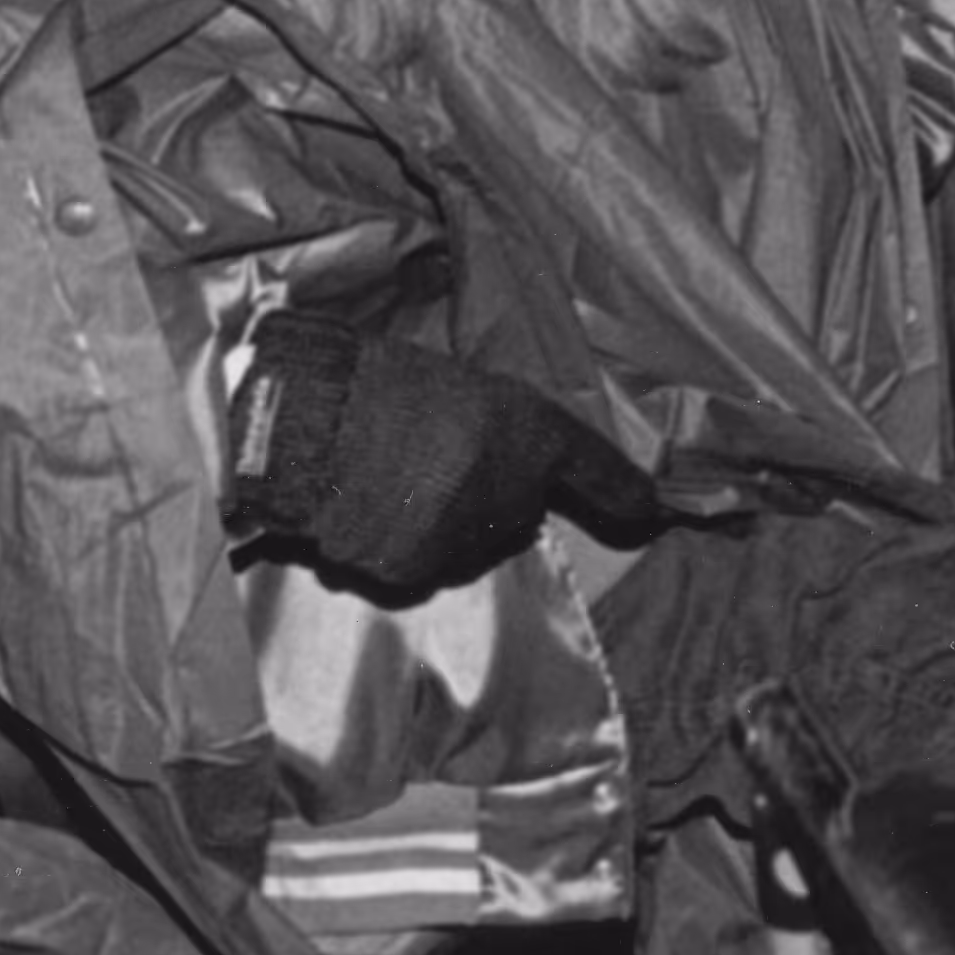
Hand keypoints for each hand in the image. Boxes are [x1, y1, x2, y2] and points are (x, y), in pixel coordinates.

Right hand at [227, 314, 664, 591]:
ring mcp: (466, 537)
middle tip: (428, 456)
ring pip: (464, 546)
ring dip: (437, 524)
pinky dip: (390, 546)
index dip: (624, 488)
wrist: (303, 423)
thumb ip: (491, 431)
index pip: (590, 465)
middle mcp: (513, 492)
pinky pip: (414, 565)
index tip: (651, 508)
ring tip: (382, 477)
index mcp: (527, 428)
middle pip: (515, 516)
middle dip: (485, 497)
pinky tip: (358, 506)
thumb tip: (503, 478)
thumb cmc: (371, 382)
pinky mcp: (417, 572)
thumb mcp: (452, 382)